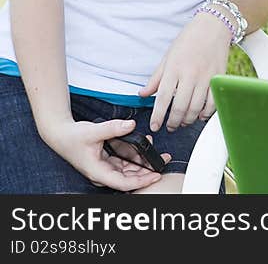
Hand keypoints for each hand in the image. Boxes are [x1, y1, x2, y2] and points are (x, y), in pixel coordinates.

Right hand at [41, 118, 170, 191]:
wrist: (61, 134)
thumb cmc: (72, 137)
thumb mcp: (93, 131)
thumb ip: (113, 128)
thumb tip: (131, 125)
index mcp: (98, 172)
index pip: (122, 182)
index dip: (140, 181)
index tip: (155, 176)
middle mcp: (103, 172)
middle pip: (129, 177)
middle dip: (148, 170)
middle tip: (164, 160)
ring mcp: (106, 167)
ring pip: (129, 168)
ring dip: (143, 161)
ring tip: (158, 151)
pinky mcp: (108, 160)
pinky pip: (126, 160)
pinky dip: (136, 153)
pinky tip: (145, 144)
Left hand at [139, 12, 231, 131]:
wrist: (213, 26)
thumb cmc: (188, 40)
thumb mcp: (168, 56)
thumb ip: (156, 78)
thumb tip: (143, 94)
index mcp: (174, 68)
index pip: (163, 98)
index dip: (157, 115)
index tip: (154, 126)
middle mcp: (190, 74)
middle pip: (180, 106)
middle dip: (173, 122)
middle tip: (170, 127)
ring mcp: (206, 77)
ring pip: (196, 107)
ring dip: (188, 119)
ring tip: (183, 122)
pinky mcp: (219, 78)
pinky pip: (213, 102)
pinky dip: (206, 113)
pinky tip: (200, 115)